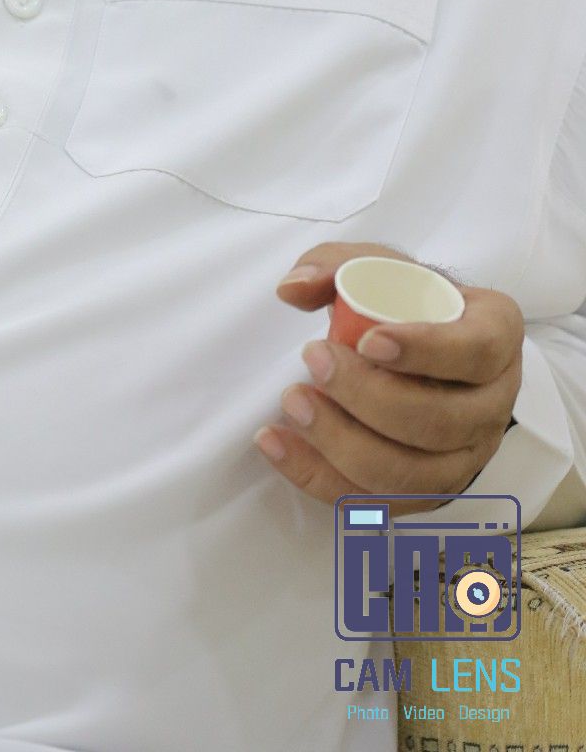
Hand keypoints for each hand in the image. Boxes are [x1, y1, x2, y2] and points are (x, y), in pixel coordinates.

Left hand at [255, 240, 523, 510]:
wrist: (418, 342)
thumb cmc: (405, 302)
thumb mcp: (378, 266)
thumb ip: (335, 265)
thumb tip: (292, 289)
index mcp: (494, 335)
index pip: (475, 351)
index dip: (425, 351)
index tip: (367, 341)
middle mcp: (493, 403)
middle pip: (439, 421)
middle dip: (366, 398)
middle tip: (313, 359)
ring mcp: (467, 455)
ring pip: (413, 474)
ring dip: (343, 444)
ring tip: (293, 402)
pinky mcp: (431, 491)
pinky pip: (381, 505)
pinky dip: (322, 478)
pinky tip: (276, 444)